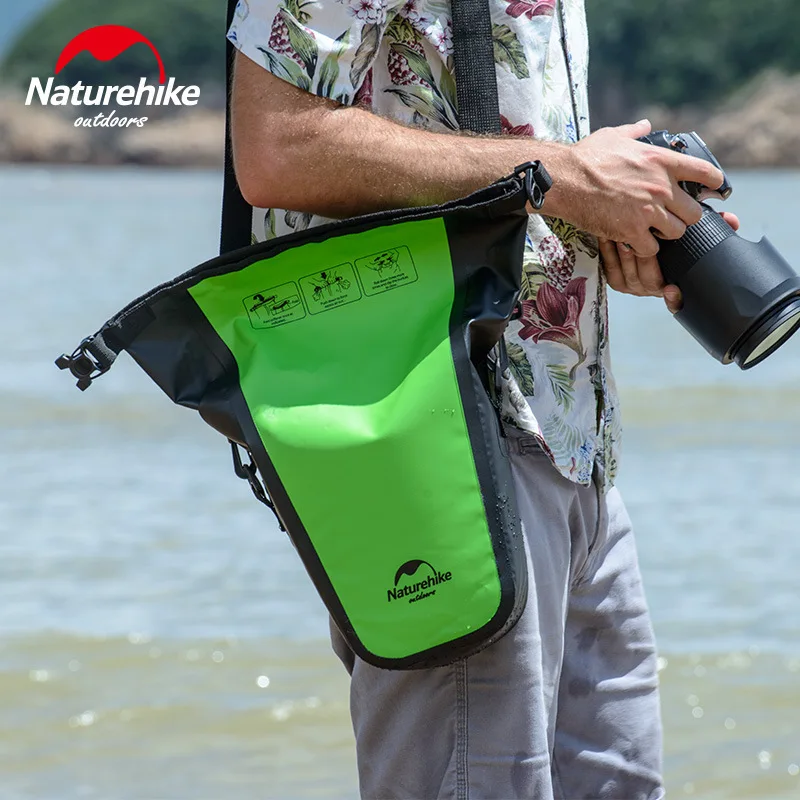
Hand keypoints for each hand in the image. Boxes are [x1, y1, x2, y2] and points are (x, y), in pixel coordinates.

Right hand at [543, 119, 725, 256]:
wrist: (565, 179)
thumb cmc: (587, 156)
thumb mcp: (615, 136)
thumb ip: (635, 132)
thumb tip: (646, 125)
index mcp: (662, 161)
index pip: (705, 173)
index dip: (714, 183)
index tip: (713, 189)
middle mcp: (661, 187)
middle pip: (694, 213)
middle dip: (684, 217)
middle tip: (671, 218)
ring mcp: (648, 211)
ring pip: (676, 232)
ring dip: (665, 234)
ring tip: (652, 232)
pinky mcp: (632, 230)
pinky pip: (651, 249)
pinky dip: (644, 248)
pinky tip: (634, 243)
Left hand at [599, 211, 740, 311]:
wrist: (635, 235)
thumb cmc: (670, 238)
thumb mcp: (692, 234)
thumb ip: (714, 228)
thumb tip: (733, 220)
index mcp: (672, 285)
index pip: (676, 299)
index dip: (674, 299)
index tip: (671, 289)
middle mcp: (652, 289)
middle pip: (649, 281)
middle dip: (646, 261)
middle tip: (644, 244)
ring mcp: (632, 286)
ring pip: (628, 276)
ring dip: (625, 256)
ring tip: (625, 237)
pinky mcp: (615, 278)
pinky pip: (610, 270)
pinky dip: (609, 253)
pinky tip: (609, 238)